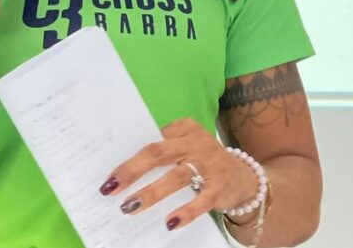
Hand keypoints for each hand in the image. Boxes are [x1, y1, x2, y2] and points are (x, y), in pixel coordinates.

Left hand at [98, 118, 260, 231]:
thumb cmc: (203, 160)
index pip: (150, 139)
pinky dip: (186, 212)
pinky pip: (201, 200)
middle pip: (158, 153)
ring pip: (176, 177)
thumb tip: (125, 169)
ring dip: (151, 193)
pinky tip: (170, 222)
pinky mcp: (220, 188)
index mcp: (184, 129)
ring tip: (130, 206)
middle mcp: (196, 143)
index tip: (108, 171)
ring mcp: (209, 165)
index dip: (127, 155)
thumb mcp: (186, 146)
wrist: (245, 176)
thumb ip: (163, 150)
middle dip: (132, 170)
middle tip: (110, 188)